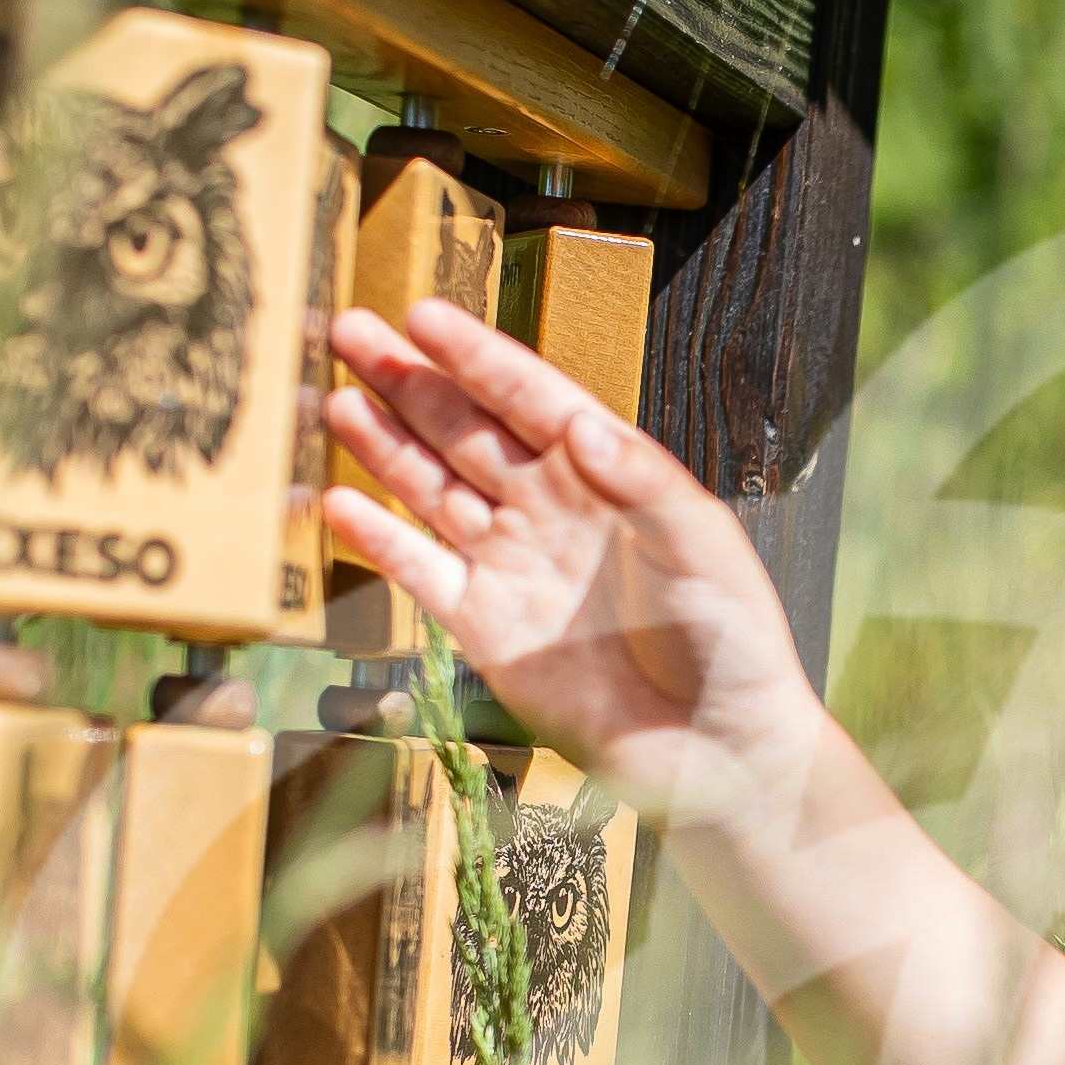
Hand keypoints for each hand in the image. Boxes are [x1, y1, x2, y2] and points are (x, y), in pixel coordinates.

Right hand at [319, 302, 818, 828]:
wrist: (714, 750)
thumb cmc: (731, 640)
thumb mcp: (703, 547)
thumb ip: (643, 482)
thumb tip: (581, 427)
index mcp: (605, 474)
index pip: (529, 399)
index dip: (475, 356)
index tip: (422, 314)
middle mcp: (550, 508)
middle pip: (466, 429)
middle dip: (408, 380)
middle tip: (348, 330)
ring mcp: (512, 564)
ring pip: (433, 488)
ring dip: (384, 445)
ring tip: (334, 399)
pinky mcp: (485, 626)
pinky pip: (421, 571)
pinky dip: (380, 539)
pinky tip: (339, 501)